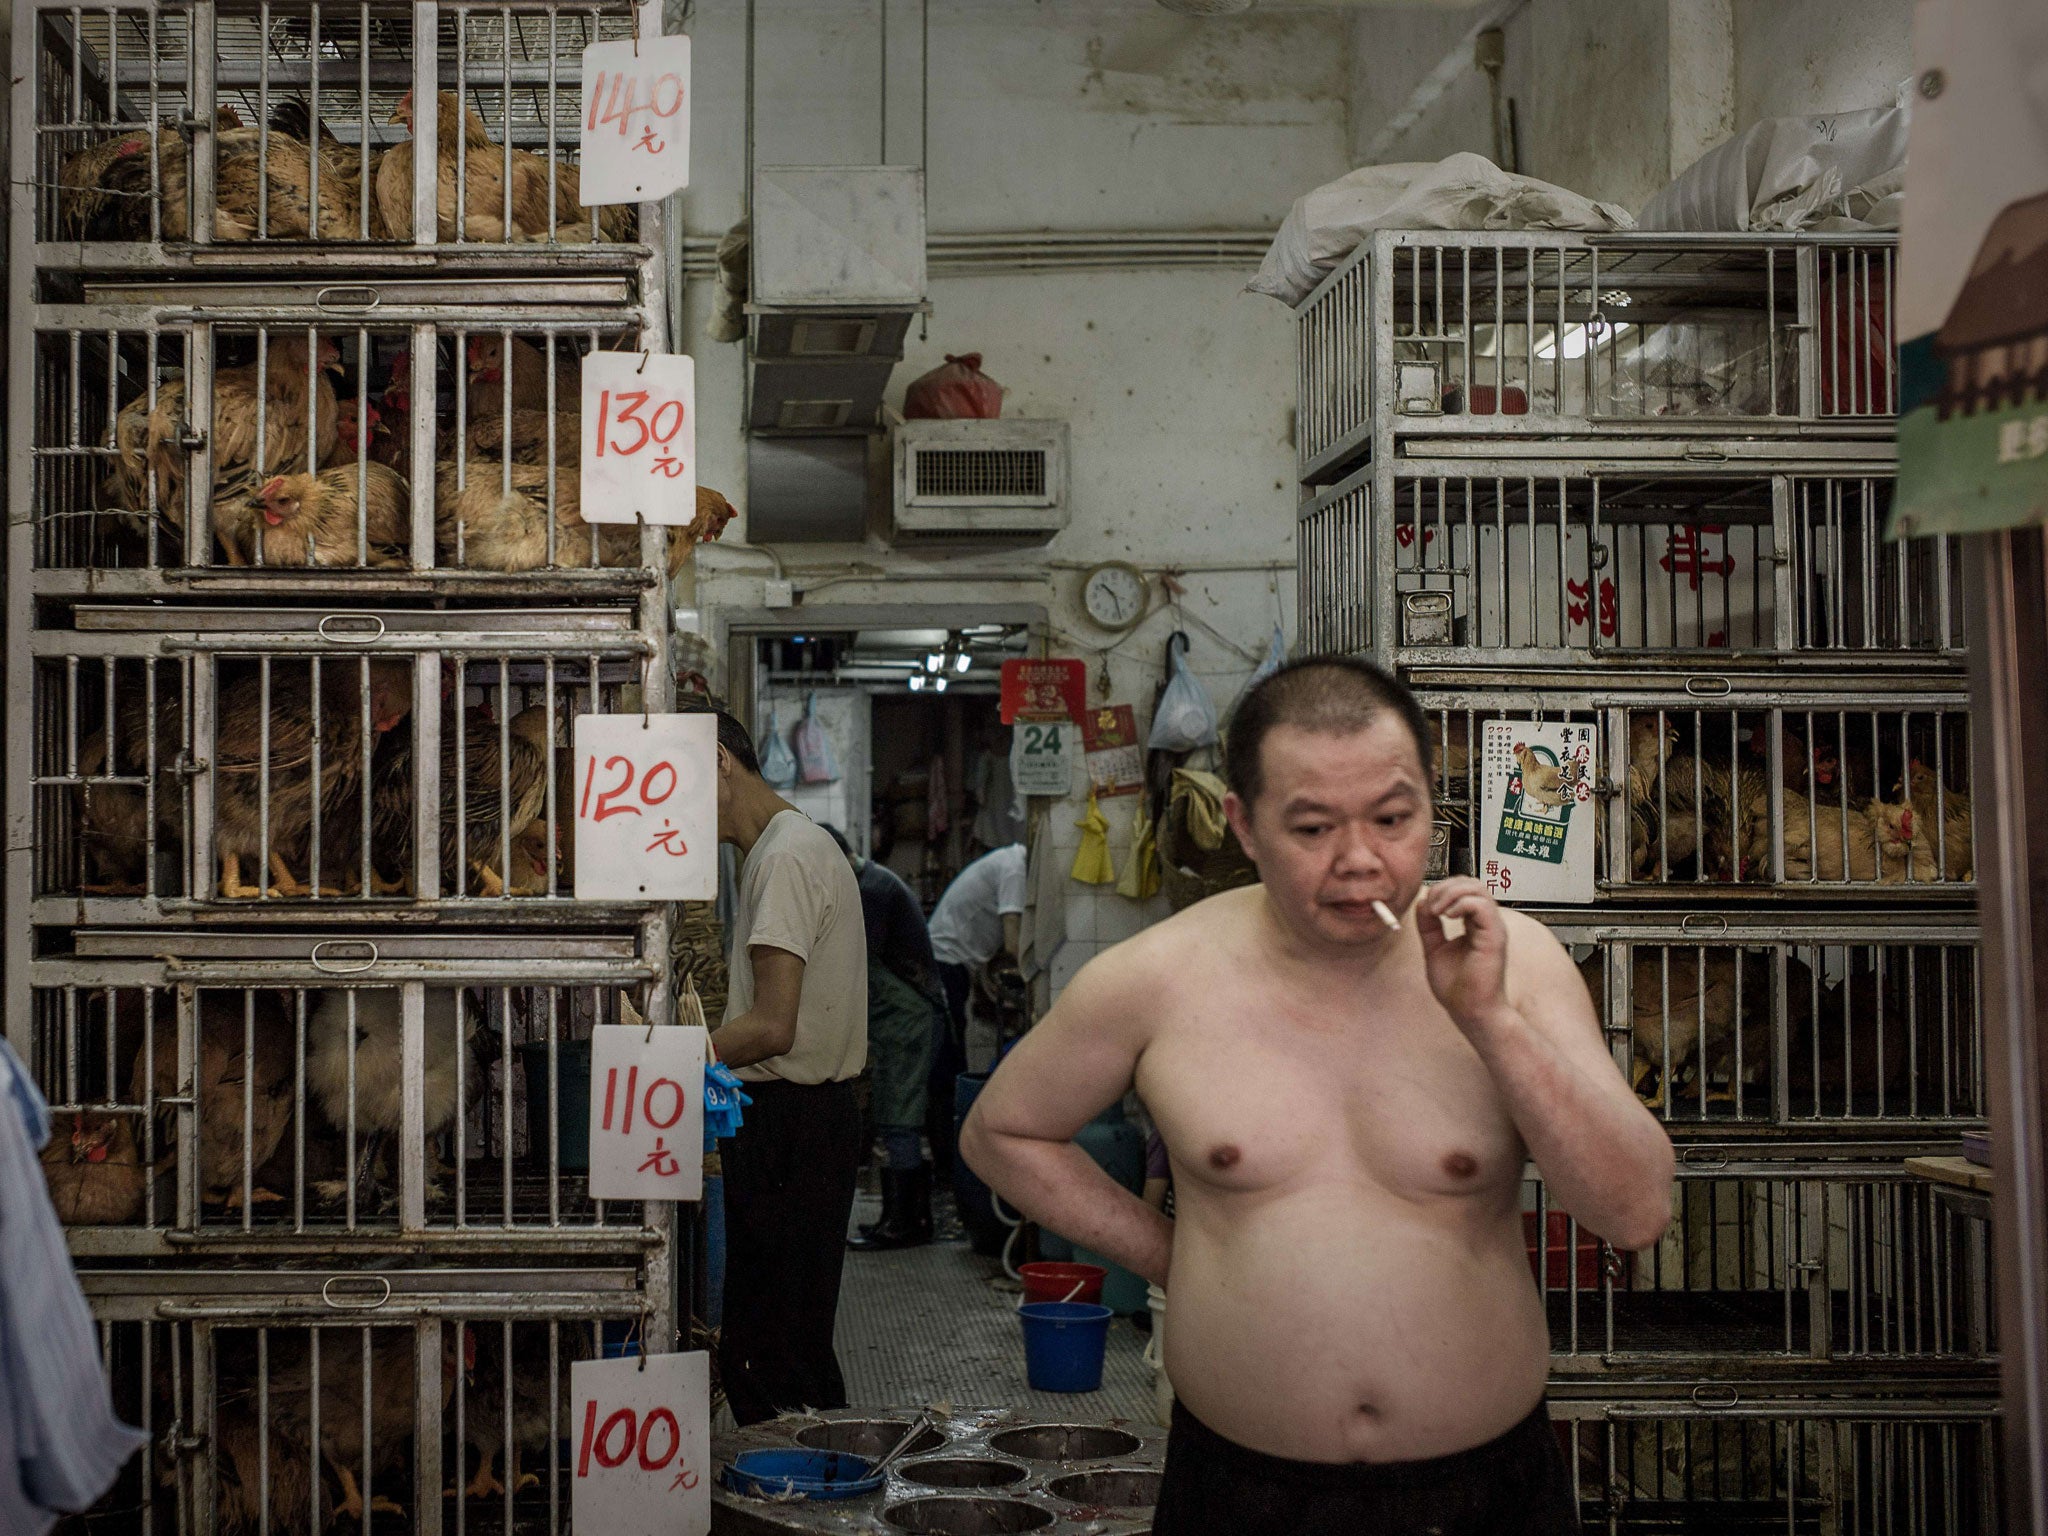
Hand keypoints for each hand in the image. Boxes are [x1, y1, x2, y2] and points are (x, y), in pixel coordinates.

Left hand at [1415, 878, 1511, 1034]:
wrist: (1470, 1012)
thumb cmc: (1458, 989)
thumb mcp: (1434, 949)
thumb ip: (1429, 926)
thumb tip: (1423, 902)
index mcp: (1475, 925)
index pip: (1464, 890)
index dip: (1443, 890)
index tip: (1426, 906)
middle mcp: (1487, 924)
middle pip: (1472, 884)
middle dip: (1446, 887)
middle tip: (1431, 905)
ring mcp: (1493, 929)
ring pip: (1478, 889)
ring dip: (1451, 893)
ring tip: (1437, 911)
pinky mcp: (1494, 937)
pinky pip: (1482, 906)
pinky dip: (1460, 904)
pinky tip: (1447, 916)